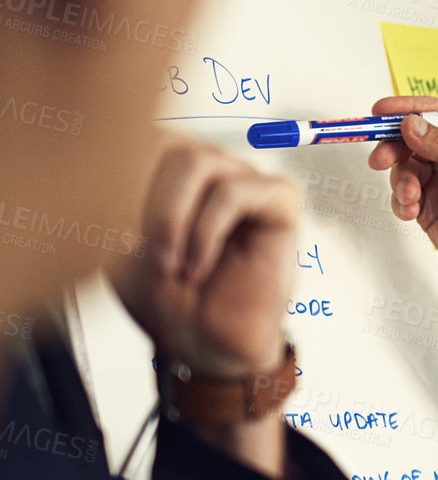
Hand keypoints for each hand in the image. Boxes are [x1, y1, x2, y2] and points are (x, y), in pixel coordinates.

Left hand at [113, 137, 299, 376]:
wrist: (206, 343)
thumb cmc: (166, 296)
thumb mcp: (120, 242)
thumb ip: (121, 191)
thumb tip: (131, 148)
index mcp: (170, 167)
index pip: (135, 135)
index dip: (116, 182)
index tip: (114, 241)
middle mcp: (211, 166)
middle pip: (165, 143)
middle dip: (146, 205)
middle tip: (145, 257)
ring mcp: (246, 179)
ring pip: (198, 160)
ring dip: (173, 216)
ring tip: (171, 264)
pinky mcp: (281, 201)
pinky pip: (235, 191)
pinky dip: (206, 230)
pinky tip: (197, 265)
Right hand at [366, 96, 437, 302]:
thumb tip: (410, 124)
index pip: (437, 112)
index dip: (407, 108)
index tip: (380, 110)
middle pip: (412, 138)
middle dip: (393, 147)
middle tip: (381, 158)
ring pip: (404, 167)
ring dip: (401, 180)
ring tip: (411, 197)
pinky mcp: (428, 206)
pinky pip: (402, 195)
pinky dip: (401, 201)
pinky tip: (411, 210)